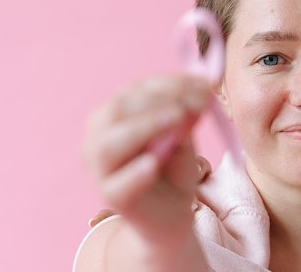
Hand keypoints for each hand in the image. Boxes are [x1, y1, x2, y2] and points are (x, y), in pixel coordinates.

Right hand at [81, 73, 212, 247]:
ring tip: (177, 119)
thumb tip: (199, 92)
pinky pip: (116, 184)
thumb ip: (186, 117)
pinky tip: (152, 164)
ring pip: (108, 145)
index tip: (202, 83)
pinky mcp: (110, 197)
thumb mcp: (184, 138)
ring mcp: (100, 170)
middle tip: (194, 101)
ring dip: (144, 127)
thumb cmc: (172, 173)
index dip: (168, 83)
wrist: (171, 217)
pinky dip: (134, 172)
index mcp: (113, 119)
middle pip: (118, 110)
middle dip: (159, 100)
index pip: (134, 91)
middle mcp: (98, 139)